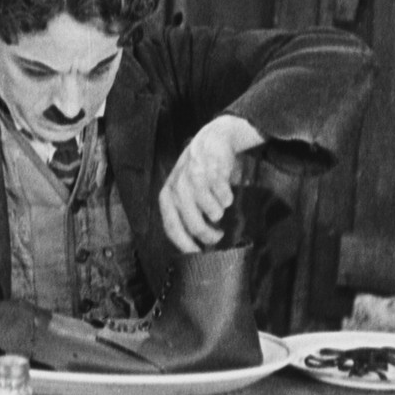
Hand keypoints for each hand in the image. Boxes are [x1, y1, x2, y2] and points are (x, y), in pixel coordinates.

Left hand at [159, 115, 264, 252]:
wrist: (211, 140)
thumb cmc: (197, 172)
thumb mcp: (182, 190)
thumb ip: (184, 212)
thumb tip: (193, 244)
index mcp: (167, 195)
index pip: (172, 227)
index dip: (185, 245)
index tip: (197, 254)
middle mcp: (178, 188)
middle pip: (195, 225)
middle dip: (209, 235)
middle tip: (217, 236)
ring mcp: (194, 180)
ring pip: (213, 213)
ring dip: (219, 212)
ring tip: (219, 204)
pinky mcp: (212, 172)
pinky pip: (224, 199)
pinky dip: (227, 198)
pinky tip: (224, 190)